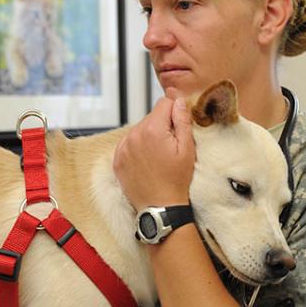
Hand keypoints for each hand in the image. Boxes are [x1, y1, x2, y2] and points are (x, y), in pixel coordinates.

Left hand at [113, 93, 194, 209]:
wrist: (160, 207)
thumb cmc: (177, 180)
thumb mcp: (188, 149)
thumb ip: (182, 120)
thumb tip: (177, 100)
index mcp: (152, 129)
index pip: (164, 103)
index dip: (175, 113)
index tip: (179, 128)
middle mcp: (134, 135)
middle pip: (151, 117)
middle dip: (162, 126)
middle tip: (170, 147)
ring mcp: (123, 147)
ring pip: (140, 129)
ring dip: (149, 136)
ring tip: (158, 157)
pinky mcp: (117, 159)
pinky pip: (129, 143)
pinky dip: (138, 148)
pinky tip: (147, 162)